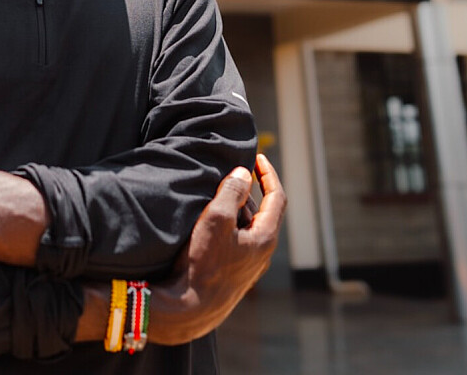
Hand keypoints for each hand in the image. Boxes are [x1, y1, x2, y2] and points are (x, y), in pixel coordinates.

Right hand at [148, 154, 285, 343]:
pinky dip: (228, 225)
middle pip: (261, 211)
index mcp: (266, 237)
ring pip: (247, 226)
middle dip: (246, 191)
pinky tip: (208, 224)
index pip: (277, 197)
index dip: (268, 174)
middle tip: (228, 175)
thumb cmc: (204, 262)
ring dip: (235, 209)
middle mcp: (262, 252)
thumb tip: (243, 173)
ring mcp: (249, 265)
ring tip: (213, 198)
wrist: (189, 308)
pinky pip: (237, 240)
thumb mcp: (217, 218)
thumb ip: (232, 191)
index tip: (257, 157)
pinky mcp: (234, 273)